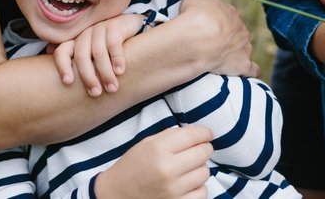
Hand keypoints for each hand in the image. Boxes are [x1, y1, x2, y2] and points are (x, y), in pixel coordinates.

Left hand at [50, 14, 143, 95]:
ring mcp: (100, 28)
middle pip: (81, 56)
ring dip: (105, 73)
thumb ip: (79, 64)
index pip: (62, 52)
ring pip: (98, 52)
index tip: (68, 82)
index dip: (62, 66)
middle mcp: (85, 34)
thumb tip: (64, 82)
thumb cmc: (108, 48)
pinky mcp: (115, 25)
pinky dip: (117, 59)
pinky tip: (120, 71)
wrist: (129, 28)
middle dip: (88, 77)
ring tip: (112, 88)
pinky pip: (113, 44)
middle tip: (95, 93)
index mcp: (76, 42)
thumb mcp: (93, 56)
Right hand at [93, 125, 212, 198]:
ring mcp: (174, 190)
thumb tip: (198, 132)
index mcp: (158, 149)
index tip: (207, 134)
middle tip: (197, 149)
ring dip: (200, 168)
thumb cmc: (132, 166)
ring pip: (205, 173)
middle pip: (203, 153)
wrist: (117, 194)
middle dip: (203, 148)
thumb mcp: (146, 143)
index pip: (193, 136)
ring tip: (188, 168)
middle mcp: (167, 169)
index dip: (204, 133)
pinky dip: (198, 187)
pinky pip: (202, 192)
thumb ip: (171, 135)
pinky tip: (187, 184)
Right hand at [179, 0, 259, 77]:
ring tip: (220, 58)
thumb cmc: (195, 14)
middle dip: (226, 37)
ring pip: (245, 49)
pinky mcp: (243, 65)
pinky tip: (244, 73)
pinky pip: (252, 69)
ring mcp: (244, 47)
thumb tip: (200, 0)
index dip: (215, 20)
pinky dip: (250, 71)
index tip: (204, 26)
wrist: (198, 38)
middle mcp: (240, 29)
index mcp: (230, 12)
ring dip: (236, 52)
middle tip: (208, 43)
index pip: (226, 15)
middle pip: (236, 32)